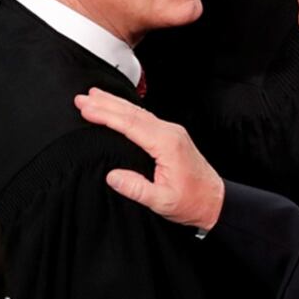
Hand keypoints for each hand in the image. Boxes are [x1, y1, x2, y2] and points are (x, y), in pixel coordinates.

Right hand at [75, 88, 224, 229]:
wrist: (215, 200)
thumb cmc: (192, 201)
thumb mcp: (163, 202)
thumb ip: (137, 189)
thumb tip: (113, 176)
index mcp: (167, 143)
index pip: (130, 124)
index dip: (106, 115)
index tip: (86, 109)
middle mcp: (170, 132)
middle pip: (132, 112)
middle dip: (106, 103)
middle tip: (82, 98)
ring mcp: (172, 132)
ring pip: (138, 112)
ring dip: (115, 104)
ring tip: (95, 96)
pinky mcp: (171, 136)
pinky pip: (145, 118)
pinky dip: (127, 112)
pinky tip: (118, 109)